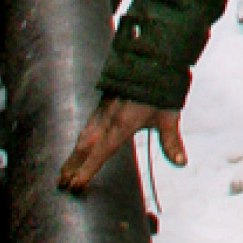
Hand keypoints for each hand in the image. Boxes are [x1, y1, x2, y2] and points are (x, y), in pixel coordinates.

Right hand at [60, 97, 184, 191]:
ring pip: (84, 134)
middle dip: (72, 165)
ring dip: (74, 153)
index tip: (75, 186)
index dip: (87, 170)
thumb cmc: (164, 87)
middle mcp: (109, 117)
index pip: (101, 152)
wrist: (155, 57)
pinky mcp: (104, 100)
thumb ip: (171, 141)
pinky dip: (81, 137)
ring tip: (64, 170)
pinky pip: (88, 123)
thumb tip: (181, 162)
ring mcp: (104, 108)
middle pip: (85, 146)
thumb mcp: (169, 115)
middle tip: (60, 184)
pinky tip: (80, 143)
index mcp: (122, 124)